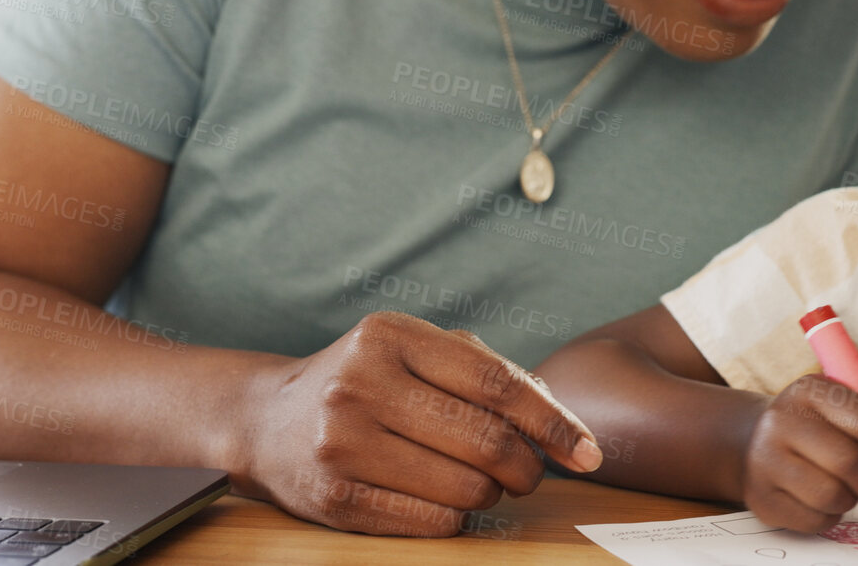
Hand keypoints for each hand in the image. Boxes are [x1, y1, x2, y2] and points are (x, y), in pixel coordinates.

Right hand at [239, 312, 602, 535]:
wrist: (267, 420)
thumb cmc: (364, 381)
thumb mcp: (413, 350)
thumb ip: (483, 369)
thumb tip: (557, 417)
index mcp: (390, 335)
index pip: (495, 382)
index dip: (552, 420)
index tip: (589, 451)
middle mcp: (361, 384)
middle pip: (486, 441)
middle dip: (527, 467)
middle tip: (530, 474)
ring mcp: (343, 443)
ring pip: (464, 489)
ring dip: (490, 494)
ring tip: (478, 482)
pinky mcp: (333, 498)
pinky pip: (430, 522)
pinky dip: (455, 518)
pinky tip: (444, 499)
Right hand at [742, 374, 857, 532]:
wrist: (756, 441)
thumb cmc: (823, 430)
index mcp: (813, 389)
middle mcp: (782, 417)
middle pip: (849, 462)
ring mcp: (764, 456)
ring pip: (831, 495)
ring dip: (850, 500)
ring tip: (842, 486)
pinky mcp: (758, 494)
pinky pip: (812, 519)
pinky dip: (828, 517)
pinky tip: (818, 499)